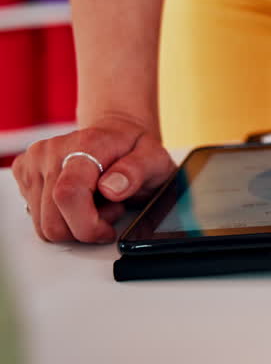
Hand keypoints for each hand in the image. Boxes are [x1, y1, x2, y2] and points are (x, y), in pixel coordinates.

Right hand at [12, 114, 174, 242]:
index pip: (69, 194)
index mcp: (86, 145)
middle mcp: (52, 151)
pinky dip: (60, 217)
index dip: (87, 224)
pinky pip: (36, 217)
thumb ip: (138, 171)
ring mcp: (34, 161)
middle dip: (85, 228)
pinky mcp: (24, 172)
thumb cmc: (134, 148)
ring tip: (98, 203)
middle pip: (52, 220)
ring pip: (43, 224)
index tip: (107, 229)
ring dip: (74, 224)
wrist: (116, 134)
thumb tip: (111, 188)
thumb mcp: (155, 159)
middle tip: (110, 209)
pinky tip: (81, 200)